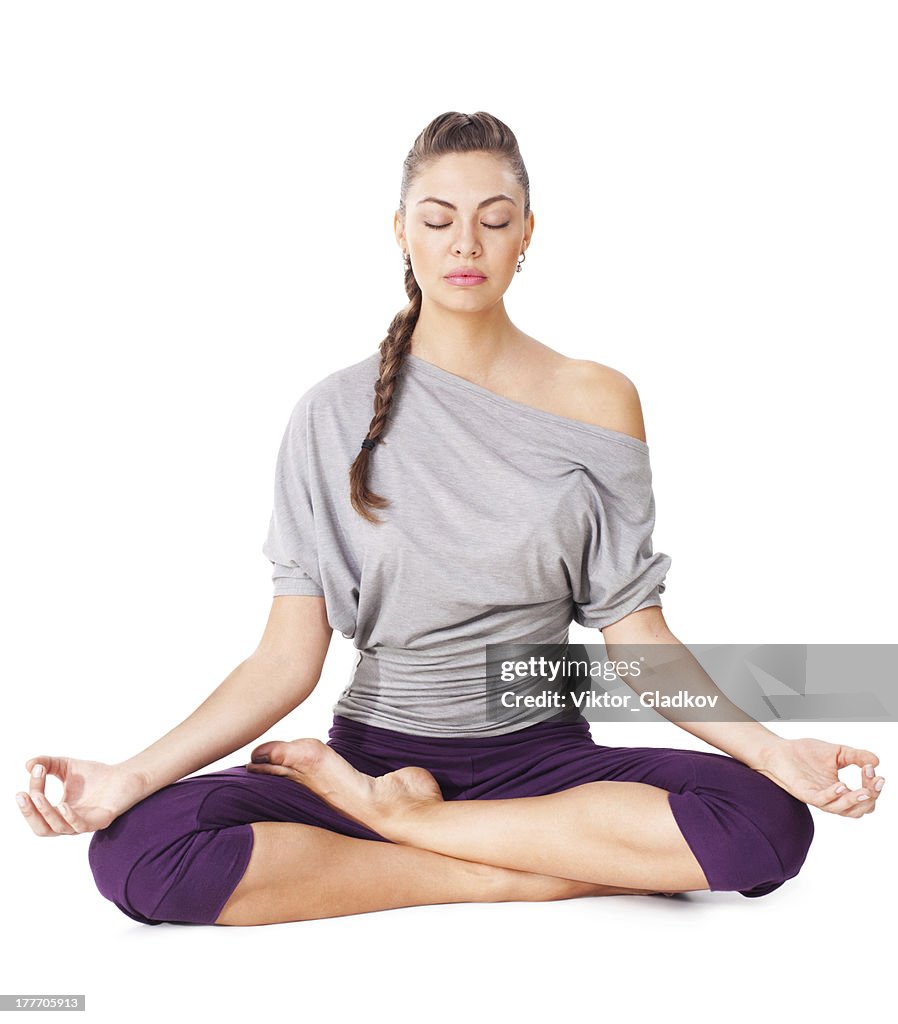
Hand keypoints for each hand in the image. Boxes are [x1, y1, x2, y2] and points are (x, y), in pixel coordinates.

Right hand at [15, 756, 149, 835]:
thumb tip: (28, 765)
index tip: (35, 770)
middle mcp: (68, 823)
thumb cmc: (95, 775)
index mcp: (58, 813)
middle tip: (22, 795)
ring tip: (40, 797)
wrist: (125, 776)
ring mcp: (84, 824)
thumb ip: (48, 764)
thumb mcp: (66, 766)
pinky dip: (69, 817)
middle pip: (42, 829)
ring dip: (46, 813)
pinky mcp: (99, 821)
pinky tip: (63, 806)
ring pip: (59, 828)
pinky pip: (80, 826)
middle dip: (29, 813)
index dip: (33, 791)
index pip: (38, 808)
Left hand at [752, 737, 884, 816]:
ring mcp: (819, 797)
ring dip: (855, 801)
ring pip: (842, 810)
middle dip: (870, 797)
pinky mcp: (805, 794)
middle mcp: (832, 797)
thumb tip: (876, 762)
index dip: (873, 787)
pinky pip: (822, 801)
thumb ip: (856, 756)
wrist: (778, 750)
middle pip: (859, 809)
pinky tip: (840, 785)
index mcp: (841, 789)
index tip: (873, 770)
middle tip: (875, 781)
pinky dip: (833, 795)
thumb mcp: (837, 752)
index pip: (865, 797)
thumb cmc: (805, 754)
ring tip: (864, 790)